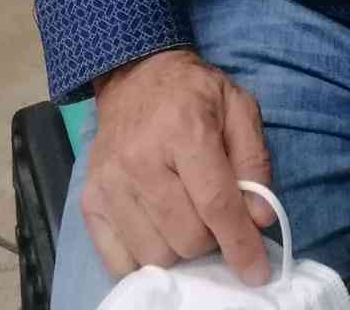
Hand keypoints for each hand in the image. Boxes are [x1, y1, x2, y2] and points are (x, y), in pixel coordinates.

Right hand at [83, 47, 274, 285]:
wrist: (135, 76)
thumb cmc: (194, 93)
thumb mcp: (238, 108)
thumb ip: (254, 161)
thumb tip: (260, 218)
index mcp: (184, 130)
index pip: (216, 204)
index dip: (240, 244)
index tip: (256, 272)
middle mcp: (141, 160)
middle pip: (186, 237)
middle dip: (212, 242)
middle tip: (217, 222)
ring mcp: (109, 183)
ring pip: (155, 254)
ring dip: (180, 251)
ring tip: (188, 223)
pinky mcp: (89, 200)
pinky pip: (118, 260)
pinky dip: (144, 260)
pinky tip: (159, 235)